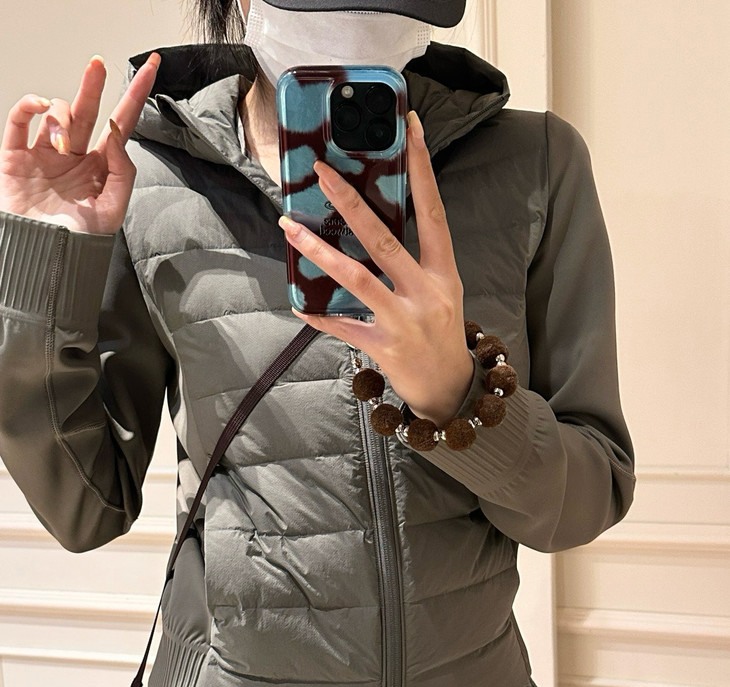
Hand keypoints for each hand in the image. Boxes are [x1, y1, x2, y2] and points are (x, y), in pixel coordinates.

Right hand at [0, 51, 160, 234]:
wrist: (43, 256)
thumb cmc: (78, 241)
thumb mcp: (112, 210)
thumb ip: (122, 171)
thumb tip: (116, 135)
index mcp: (99, 167)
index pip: (120, 124)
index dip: (135, 95)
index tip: (151, 67)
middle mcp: (74, 156)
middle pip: (87, 109)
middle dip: (93, 85)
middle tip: (98, 64)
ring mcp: (45, 153)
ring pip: (55, 114)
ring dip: (60, 120)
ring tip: (61, 147)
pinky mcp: (17, 155)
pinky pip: (20, 120)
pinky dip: (28, 107)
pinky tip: (38, 108)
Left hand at [278, 110, 473, 426]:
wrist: (451, 390)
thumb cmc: (441, 334)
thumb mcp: (441, 291)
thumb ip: (414, 259)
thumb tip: (370, 222)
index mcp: (443, 272)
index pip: (433, 211)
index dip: (422, 169)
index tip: (408, 129)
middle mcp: (426, 293)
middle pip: (384, 239)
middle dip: (350, 202)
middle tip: (320, 173)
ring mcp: (404, 321)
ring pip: (357, 278)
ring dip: (319, 252)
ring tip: (289, 228)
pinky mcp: (384, 348)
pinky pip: (343, 326)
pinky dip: (319, 314)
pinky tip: (298, 303)